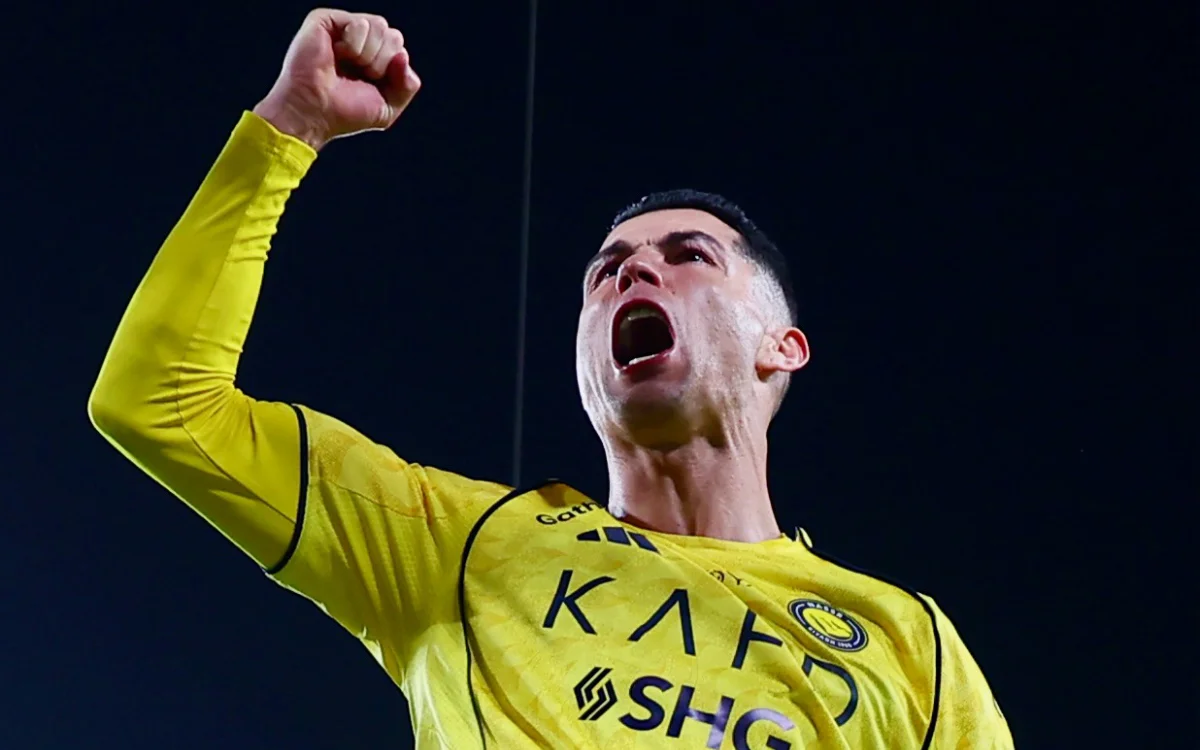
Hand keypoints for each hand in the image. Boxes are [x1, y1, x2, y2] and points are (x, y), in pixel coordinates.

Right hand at [253, 8, 420, 149]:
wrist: (315, 114)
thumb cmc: (344, 112)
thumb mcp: (388, 107)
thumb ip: (408, 85)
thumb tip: (402, 56)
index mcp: (373, 56)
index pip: (400, 48)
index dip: (392, 71)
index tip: (370, 85)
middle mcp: (359, 39)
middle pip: (394, 36)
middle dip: (382, 63)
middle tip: (357, 77)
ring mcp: (342, 28)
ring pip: (380, 26)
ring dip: (368, 56)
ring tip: (345, 67)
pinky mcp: (325, 20)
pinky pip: (360, 24)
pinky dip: (354, 46)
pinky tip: (336, 55)